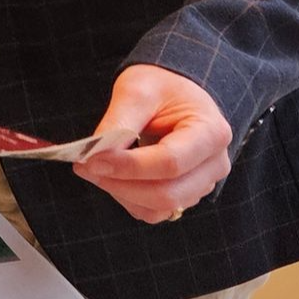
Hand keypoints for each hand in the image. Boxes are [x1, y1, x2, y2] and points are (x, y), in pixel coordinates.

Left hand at [73, 65, 233, 223]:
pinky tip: (112, 176)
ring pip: (159, 206)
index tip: (91, 159)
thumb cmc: (161, 86)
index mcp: (211, 133)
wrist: (175, 92)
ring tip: (95, 167)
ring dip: (121, 192)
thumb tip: (95, 153)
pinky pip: (155, 211)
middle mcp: (215, 164)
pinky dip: (128, 199)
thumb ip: (119, 122)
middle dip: (120, 183)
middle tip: (84, 165)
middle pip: (167, 192)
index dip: (128, 166)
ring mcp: (203, 183)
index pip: (170, 162)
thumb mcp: (138, 90)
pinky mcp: (186, 195)